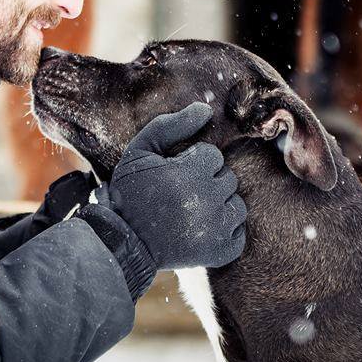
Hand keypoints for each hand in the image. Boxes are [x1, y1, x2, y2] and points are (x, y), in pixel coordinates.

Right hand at [100, 102, 246, 269]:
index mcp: (191, 173)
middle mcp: (207, 200)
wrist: (123, 241)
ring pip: (236, 205)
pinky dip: (224, 232)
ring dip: (219, 205)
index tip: (174, 175)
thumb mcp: (141, 151)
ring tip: (193, 212)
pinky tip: (202, 230)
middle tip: (181, 195)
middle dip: (206, 182)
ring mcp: (216, 228)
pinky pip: (238, 232)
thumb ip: (171, 125)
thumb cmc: (131, 193)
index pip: (213, 156)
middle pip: (227, 179)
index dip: (192, 163)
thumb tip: (206, 110)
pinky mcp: (220, 251)